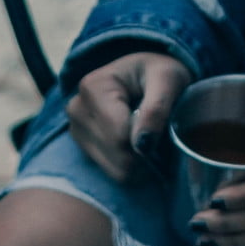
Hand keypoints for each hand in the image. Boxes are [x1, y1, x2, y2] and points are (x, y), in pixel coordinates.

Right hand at [67, 52, 192, 182]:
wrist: (146, 75)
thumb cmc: (159, 73)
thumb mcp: (168, 79)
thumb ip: (157, 108)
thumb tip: (142, 145)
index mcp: (93, 88)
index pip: (119, 137)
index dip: (146, 140)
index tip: (159, 126)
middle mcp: (77, 109)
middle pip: (117, 156)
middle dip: (142, 150)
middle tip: (153, 129)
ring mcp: (76, 130)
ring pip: (115, 170)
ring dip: (137, 158)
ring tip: (142, 132)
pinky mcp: (82, 147)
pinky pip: (112, 172)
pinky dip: (129, 163)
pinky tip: (131, 140)